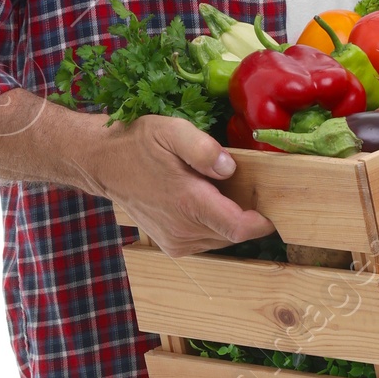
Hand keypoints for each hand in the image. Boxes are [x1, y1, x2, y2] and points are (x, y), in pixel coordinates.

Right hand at [87, 115, 273, 257]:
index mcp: (188, 204)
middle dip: (247, 215)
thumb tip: (230, 167)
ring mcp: (176, 242)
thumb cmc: (137, 143)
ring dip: (229, 219)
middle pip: (234, 234)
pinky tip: (204, 202)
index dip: (263, 222)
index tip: (275, 207)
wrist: (103, 163)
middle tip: (246, 186)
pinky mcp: (171, 245)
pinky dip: (213, 225)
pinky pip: (206, 241)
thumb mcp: (171, 131)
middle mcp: (183, 230)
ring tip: (218, 191)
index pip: (239, 227)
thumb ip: (204, 150)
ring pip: (221, 239)